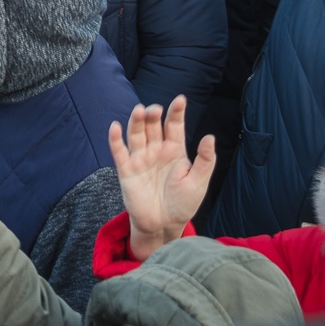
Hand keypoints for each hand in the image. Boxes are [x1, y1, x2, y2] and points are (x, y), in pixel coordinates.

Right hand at [110, 97, 215, 261]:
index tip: (180, 100)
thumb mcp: (199, 182)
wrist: (164, 225)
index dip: (176, 112)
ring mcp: (141, 159)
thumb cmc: (183, 203)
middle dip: (153, 115)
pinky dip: (115, 139)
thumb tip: (209, 137)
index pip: (174, 126)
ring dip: (136, 122)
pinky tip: (115, 127)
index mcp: (175, 150)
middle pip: (153, 126)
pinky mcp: (127, 170)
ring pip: (136, 134)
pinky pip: (119, 152)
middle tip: (156, 109)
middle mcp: (156, 150)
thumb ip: (205, 160)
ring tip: (140, 111)